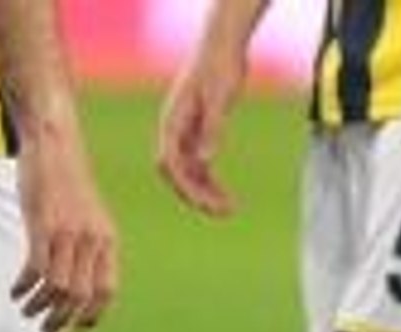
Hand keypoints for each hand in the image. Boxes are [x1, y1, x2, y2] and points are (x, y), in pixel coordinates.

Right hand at [12, 130, 117, 331]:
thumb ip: (87, 249)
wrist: (54, 144)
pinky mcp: (43, 225)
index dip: (91, 316)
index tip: (75, 329)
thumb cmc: (66, 183)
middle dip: (62, 321)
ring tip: (27, 310)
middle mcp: (93, 241)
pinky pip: (36, 270)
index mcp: (108, 241)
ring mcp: (68, 234)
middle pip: (81, 297)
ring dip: (40, 307)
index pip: (106, 292)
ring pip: (59, 289)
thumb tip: (74, 287)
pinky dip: (24, 287)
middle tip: (46, 330)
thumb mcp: (88, 218)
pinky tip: (15, 291)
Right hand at [156, 48, 247, 215]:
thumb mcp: (219, 100)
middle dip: (196, 195)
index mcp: (172, 122)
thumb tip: (206, 161)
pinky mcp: (196, 132)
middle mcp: (173, 130)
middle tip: (223, 213)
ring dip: (205, 192)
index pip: (170, 163)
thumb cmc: (220, 69)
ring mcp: (183, 132)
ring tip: (230, 210)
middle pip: (176, 173)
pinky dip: (210, 181)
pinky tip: (226, 196)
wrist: (222, 48)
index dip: (186, 186)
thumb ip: (212, 130)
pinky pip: (198, 165)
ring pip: (189, 172)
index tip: (207, 204)